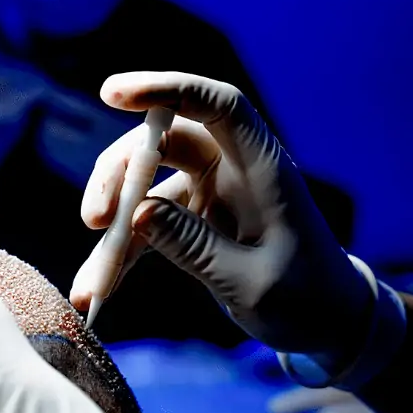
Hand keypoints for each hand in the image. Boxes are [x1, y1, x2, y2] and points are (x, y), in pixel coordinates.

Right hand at [71, 71, 375, 373]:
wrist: (322, 322)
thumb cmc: (304, 298)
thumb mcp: (250, 281)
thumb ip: (195, 246)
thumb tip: (138, 214)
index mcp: (261, 168)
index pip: (217, 106)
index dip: (167, 89)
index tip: (112, 93)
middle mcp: (231, 169)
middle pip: (161, 144)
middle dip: (119, 176)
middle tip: (93, 221)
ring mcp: (208, 193)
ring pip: (143, 186)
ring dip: (112, 227)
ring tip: (91, 284)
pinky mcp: (192, 220)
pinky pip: (146, 226)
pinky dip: (122, 254)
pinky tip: (102, 287)